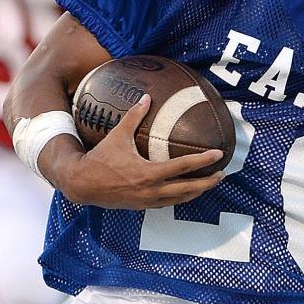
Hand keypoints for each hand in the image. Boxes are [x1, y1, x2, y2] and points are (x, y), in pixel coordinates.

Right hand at [55, 94, 225, 207]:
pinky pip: (168, 203)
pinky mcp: (143, 206)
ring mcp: (148, 201)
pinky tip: (187, 191)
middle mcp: (152, 191)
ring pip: (180, 199)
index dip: (203, 161)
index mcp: (149, 173)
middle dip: (208, 182)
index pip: (183, 167)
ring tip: (209, 183)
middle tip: (222, 174)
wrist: (82, 185)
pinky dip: (181, 197)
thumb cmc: (100, 159)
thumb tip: (146, 98)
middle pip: (189, 189)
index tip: (218, 154)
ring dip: (197, 192)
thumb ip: (134, 116)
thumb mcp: (117, 136)